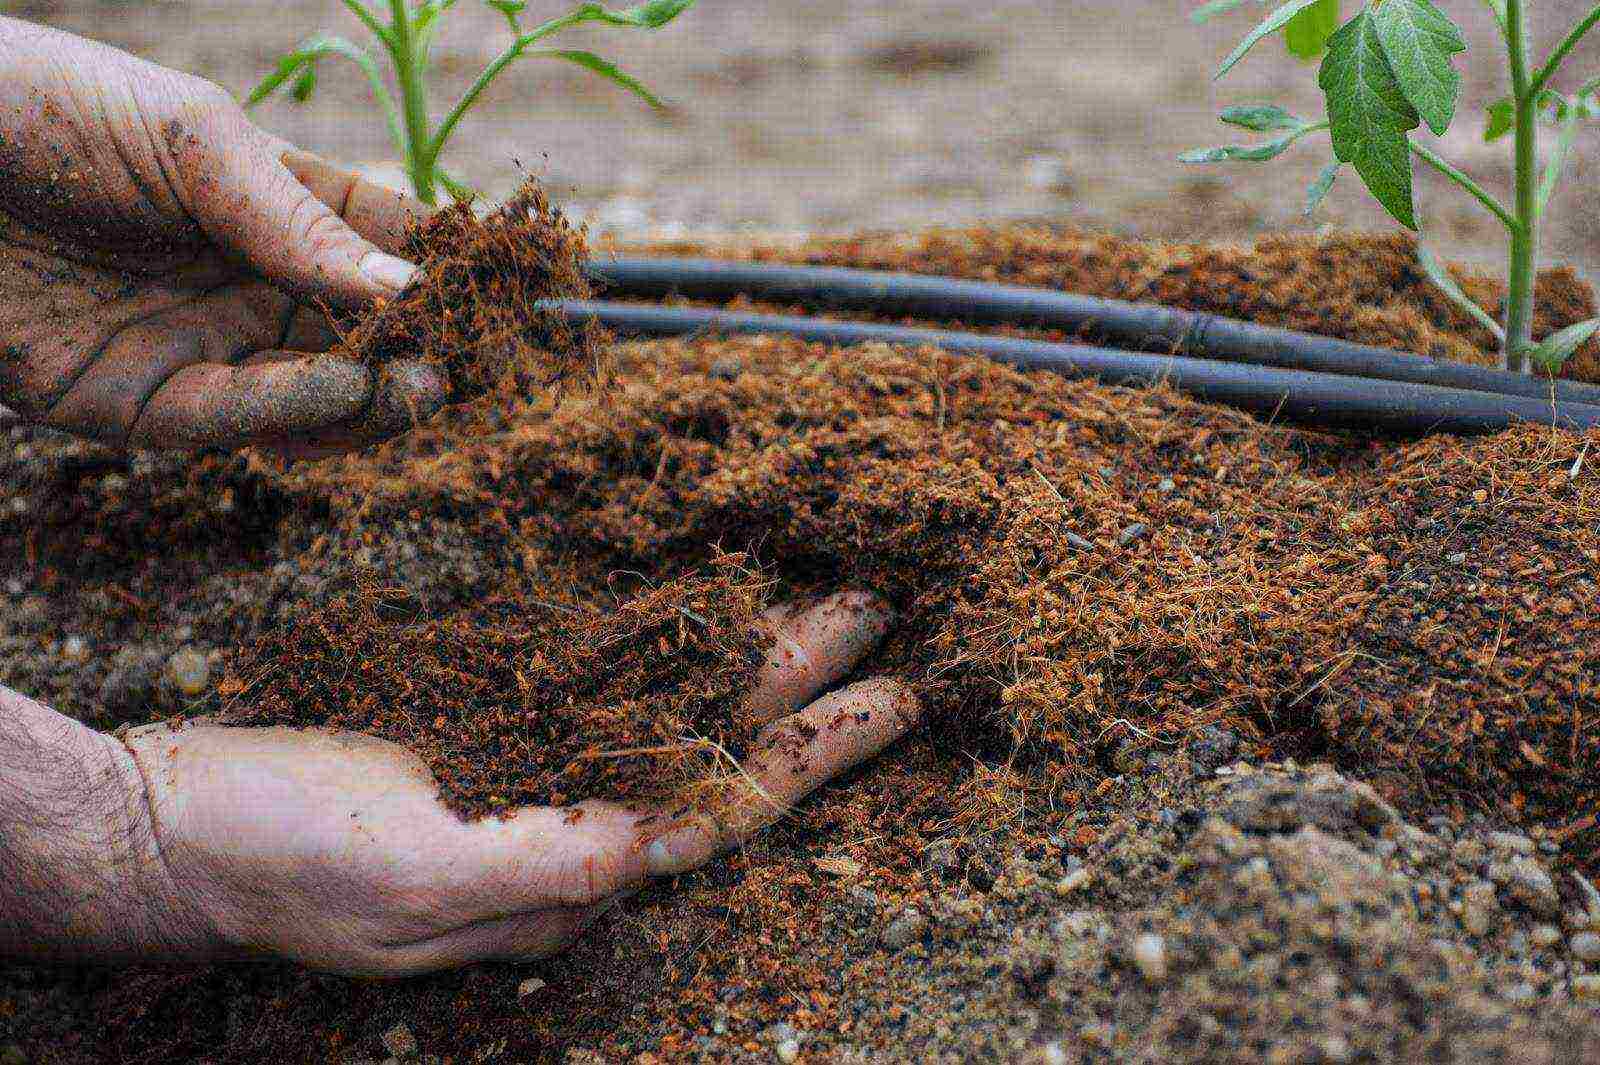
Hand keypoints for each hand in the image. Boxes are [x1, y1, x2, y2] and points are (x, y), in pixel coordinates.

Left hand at [0, 18, 444, 453]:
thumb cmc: (45, 106)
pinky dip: (293, 414)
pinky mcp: (135, 403)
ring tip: (420, 384)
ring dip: (373, 396)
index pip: (385, 243)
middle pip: (364, 335)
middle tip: (470, 360)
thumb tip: (415, 285)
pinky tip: (342, 393)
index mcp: (267, 203)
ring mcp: (196, 346)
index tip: (518, 291)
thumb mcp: (194, 141)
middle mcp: (243, 282)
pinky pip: (233, 420)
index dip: (452, 268)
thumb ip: (300, 221)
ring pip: (314, 395)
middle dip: (422, 351)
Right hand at [117, 592, 915, 976]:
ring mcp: (538, 770)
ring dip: (754, 657)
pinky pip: (605, 678)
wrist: (181, 826)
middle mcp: (574, 822)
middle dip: (811, 692)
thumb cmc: (275, 859)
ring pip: (675, 707)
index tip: (892, 699)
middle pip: (722, 750)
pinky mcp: (493, 722)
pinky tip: (708, 608)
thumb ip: (528, 866)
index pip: (726, 811)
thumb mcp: (399, 874)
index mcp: (571, 872)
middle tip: (887, 617)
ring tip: (830, 601)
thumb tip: (647, 848)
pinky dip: (666, 642)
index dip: (814, 758)